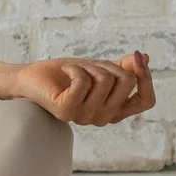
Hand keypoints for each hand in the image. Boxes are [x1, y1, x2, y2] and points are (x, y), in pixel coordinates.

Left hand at [13, 50, 151, 126]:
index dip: (146, 78)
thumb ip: (123, 67)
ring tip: (74, 71)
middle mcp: (102, 118)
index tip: (138, 57)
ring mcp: (84, 117)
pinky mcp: (66, 112)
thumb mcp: (99, 67)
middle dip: (109, 64)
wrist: (29, 78)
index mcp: (114, 111)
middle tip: (89, 66)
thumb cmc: (63, 75)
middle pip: (126, 83)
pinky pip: (83, 82)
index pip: (146, 101)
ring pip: (105, 80)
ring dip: (89, 66)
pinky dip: (75, 69)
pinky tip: (64, 72)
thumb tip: (144, 57)